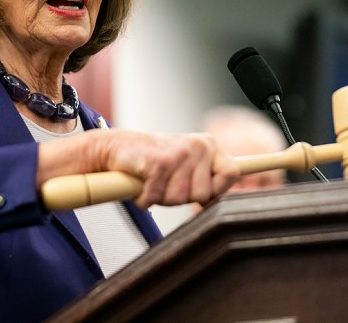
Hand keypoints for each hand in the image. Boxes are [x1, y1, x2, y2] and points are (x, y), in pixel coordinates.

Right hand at [95, 130, 238, 207]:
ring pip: (179, 198)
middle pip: (202, 194)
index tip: (198, 191)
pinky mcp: (160, 162)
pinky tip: (141, 185)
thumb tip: (218, 201)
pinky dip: (145, 198)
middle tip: (165, 182)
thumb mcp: (186, 165)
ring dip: (161, 197)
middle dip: (181, 197)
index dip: (216, 189)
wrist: (116, 147)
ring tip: (153, 181)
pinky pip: (157, 197)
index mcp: (208, 144)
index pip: (232, 173)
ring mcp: (180, 153)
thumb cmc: (151, 160)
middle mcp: (198, 145)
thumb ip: (206, 178)